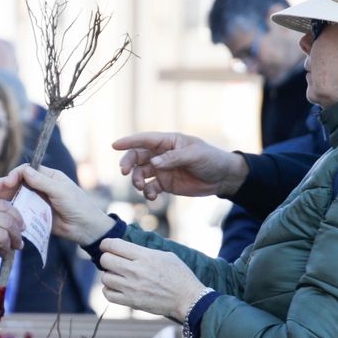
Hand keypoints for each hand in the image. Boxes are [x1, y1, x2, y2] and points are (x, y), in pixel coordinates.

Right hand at [0, 164, 112, 243]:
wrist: (86, 229)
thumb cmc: (78, 206)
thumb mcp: (61, 192)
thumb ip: (42, 182)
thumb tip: (24, 171)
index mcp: (49, 177)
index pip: (26, 171)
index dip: (14, 175)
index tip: (7, 183)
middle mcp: (41, 186)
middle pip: (17, 183)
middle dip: (2, 186)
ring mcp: (37, 201)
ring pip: (16, 196)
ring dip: (1, 197)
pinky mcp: (35, 214)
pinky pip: (19, 210)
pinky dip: (8, 209)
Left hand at [96, 238, 205, 319]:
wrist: (187, 299)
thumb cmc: (179, 275)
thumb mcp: (165, 255)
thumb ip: (143, 251)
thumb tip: (126, 249)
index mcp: (145, 256)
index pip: (114, 245)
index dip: (106, 244)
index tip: (107, 246)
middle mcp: (136, 271)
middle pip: (105, 260)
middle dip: (107, 258)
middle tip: (113, 261)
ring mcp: (132, 288)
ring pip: (105, 278)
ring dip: (109, 275)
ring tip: (117, 276)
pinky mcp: (131, 302)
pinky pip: (108, 295)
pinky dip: (109, 290)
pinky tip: (117, 287)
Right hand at [113, 132, 248, 201]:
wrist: (222, 177)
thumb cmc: (211, 159)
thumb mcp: (194, 155)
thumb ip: (173, 158)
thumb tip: (153, 164)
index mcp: (168, 142)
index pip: (145, 140)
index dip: (129, 141)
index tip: (114, 146)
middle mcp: (161, 154)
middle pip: (137, 157)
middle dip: (128, 164)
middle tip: (125, 172)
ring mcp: (162, 170)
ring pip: (141, 174)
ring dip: (137, 181)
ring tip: (142, 188)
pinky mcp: (166, 184)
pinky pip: (151, 188)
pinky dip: (148, 193)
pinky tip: (152, 197)